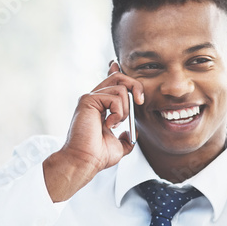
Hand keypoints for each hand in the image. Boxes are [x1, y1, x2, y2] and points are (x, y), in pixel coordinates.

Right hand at [43, 61, 144, 201]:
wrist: (86, 161)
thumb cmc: (97, 155)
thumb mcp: (119, 147)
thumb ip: (126, 138)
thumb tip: (132, 134)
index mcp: (100, 106)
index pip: (110, 82)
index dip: (116, 70)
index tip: (118, 64)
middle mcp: (94, 99)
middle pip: (118, 77)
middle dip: (135, 86)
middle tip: (140, 101)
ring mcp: (90, 98)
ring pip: (120, 87)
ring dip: (126, 108)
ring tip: (116, 123)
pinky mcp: (88, 100)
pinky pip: (114, 96)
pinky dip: (119, 112)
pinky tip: (110, 125)